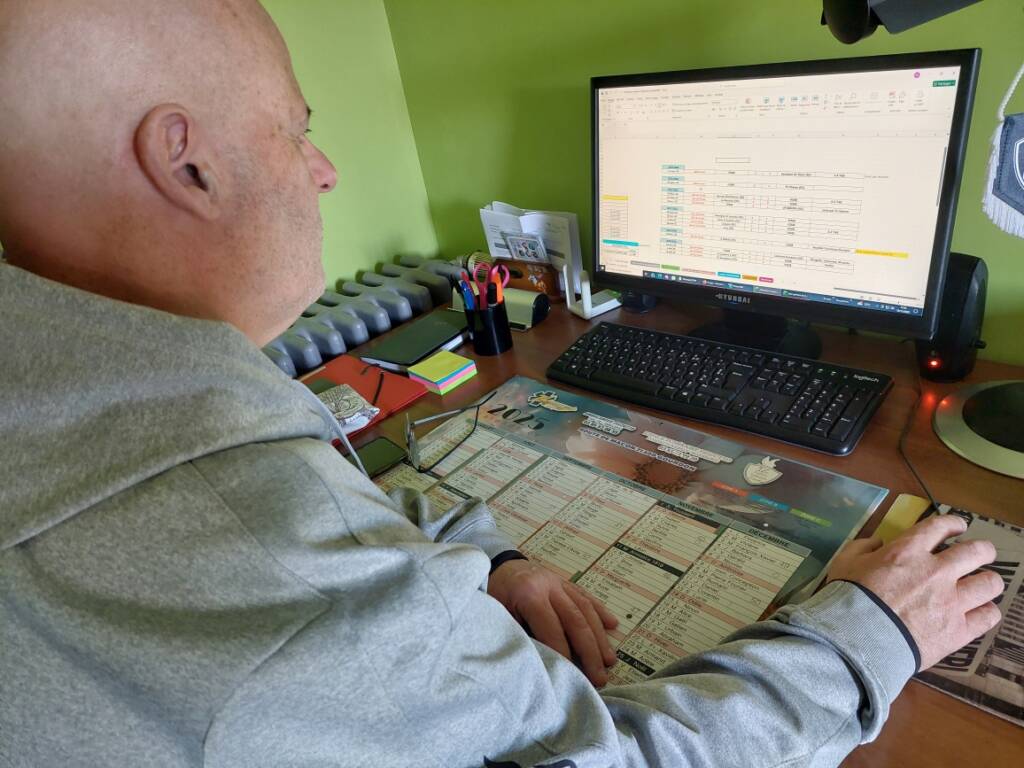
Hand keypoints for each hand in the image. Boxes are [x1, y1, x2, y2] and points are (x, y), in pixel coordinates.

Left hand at [487, 559, 618, 685]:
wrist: (494, 565)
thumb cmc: (492, 595)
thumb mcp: (497, 615)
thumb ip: (519, 635)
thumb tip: (541, 664)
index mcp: (528, 593)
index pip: (552, 628)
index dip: (564, 653)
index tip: (575, 676)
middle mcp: (548, 585)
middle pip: (575, 619)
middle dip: (590, 651)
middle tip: (601, 677)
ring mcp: (558, 581)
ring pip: (585, 609)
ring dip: (599, 636)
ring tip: (609, 660)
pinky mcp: (564, 580)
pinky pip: (585, 596)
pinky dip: (600, 611)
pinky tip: (612, 625)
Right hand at [827, 515, 1003, 669]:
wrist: (858, 637)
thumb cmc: (848, 597)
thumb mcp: (845, 562)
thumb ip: (863, 548)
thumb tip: (877, 544)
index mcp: (908, 551)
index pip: (940, 526)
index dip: (954, 523)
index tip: (959, 527)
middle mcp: (937, 571)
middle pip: (977, 552)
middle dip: (983, 550)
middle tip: (981, 554)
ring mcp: (952, 601)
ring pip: (990, 583)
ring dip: (989, 581)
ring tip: (984, 584)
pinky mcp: (959, 630)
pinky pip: (988, 616)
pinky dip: (987, 612)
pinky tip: (981, 612)